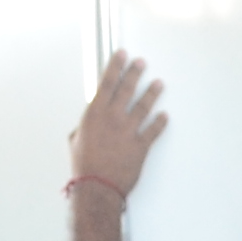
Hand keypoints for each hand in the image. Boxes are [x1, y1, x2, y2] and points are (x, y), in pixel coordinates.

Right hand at [69, 51, 166, 196]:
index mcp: (94, 114)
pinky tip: (165, 115)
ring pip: (143, 106)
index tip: (122, 54)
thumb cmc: (84, 165)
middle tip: (142, 63)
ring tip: (158, 83)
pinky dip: (160, 123)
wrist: (97, 186)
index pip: (106, 83)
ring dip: (152, 93)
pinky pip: (153, 131)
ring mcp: (128, 131)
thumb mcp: (76, 140)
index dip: (115, 66)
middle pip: (126, 89)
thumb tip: (89, 122)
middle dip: (135, 73)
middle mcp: (113, 118)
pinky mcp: (141, 146)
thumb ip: (85, 126)